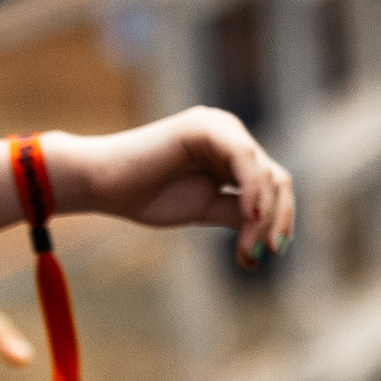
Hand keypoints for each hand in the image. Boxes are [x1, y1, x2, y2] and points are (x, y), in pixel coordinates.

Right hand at [49, 107, 294, 269]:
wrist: (100, 184)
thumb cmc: (146, 196)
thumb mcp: (206, 209)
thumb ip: (239, 214)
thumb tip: (273, 236)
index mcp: (233, 155)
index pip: (274, 186)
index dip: (280, 220)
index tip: (270, 254)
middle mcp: (232, 137)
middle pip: (278, 180)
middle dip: (277, 220)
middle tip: (266, 254)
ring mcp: (221, 128)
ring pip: (266, 174)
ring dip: (263, 216)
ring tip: (247, 249)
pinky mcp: (206, 127)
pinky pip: (245, 159)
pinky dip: (253, 191)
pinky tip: (249, 217)